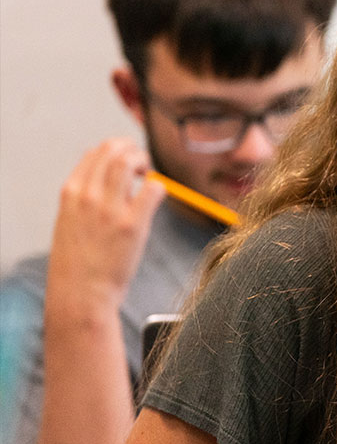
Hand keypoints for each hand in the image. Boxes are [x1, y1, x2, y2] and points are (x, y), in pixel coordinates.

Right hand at [46, 138, 165, 308]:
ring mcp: (109, 209)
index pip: (94, 152)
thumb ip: (85, 198)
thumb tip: (107, 175)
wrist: (80, 294)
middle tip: (143, 165)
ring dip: (144, 161)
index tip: (127, 162)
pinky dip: (159, 187)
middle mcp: (87, 196)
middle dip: (132, 149)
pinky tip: (155, 198)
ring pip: (129, 161)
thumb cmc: (78, 261)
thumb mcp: (70, 221)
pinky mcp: (131, 224)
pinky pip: (153, 189)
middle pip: (112, 149)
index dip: (115, 150)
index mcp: (70, 193)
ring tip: (148, 175)